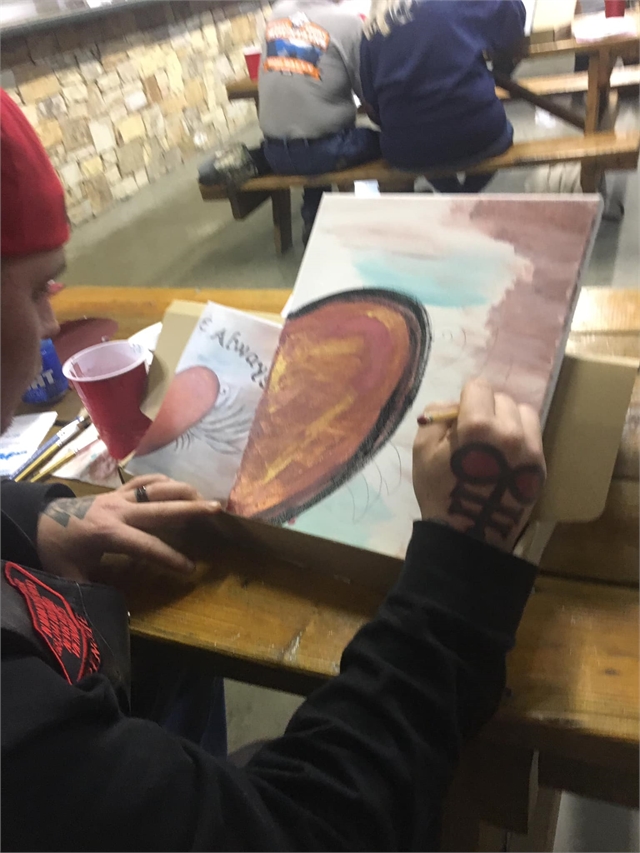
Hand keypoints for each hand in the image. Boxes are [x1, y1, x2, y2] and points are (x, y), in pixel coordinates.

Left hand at [37, 475, 220, 581]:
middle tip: (216, 509)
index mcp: (108, 533)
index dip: (169, 557)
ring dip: (182, 490)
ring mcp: (118, 497)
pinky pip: (145, 482)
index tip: (190, 568)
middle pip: (160, 507)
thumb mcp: (70, 577)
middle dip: (190, 508)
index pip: (146, 545)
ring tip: (205, 497)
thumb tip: (120, 617)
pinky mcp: (117, 492)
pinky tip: (179, 488)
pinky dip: (164, 482)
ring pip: (156, 488)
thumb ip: (95, 592)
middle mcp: (118, 511)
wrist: (38, 521)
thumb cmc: (56, 551)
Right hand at [413, 379, 545, 551]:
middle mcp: (510, 431)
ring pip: (523, 413)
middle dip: (487, 408)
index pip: (478, 386)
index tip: (460, 417)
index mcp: (478, 426)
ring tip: (494, 442)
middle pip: (502, 398)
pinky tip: (505, 456)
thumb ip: (436, 416)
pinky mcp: (541, 465)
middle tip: (475, 433)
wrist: (469, 535)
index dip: (466, 398)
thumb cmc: (440, 492)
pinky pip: (533, 435)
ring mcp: (531, 449)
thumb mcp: (422, 450)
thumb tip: (455, 406)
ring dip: (508, 419)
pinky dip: (520, 437)